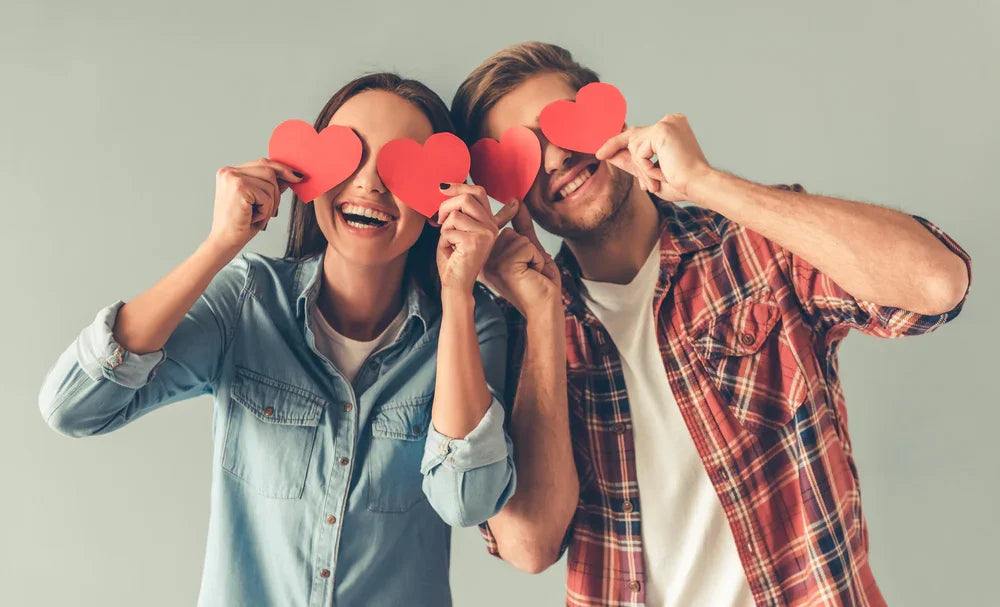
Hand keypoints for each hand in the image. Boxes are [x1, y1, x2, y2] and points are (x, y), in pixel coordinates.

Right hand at [206, 158, 301, 256]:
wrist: (225, 241)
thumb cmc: (241, 224)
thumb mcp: (259, 201)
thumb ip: (271, 185)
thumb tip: (290, 175)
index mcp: (230, 172)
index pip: (262, 163)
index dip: (282, 170)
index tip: (297, 177)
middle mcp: (229, 171)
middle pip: (269, 170)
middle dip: (276, 193)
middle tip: (269, 211)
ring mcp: (232, 177)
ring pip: (270, 184)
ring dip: (270, 204)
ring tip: (256, 215)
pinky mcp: (239, 187)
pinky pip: (267, 196)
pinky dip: (265, 210)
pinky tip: (252, 217)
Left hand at [435, 183, 518, 294]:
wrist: (456, 285)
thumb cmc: (453, 259)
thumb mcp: (457, 230)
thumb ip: (459, 212)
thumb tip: (446, 187)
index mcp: (489, 222)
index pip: (478, 192)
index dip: (459, 186)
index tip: (442, 188)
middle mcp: (491, 227)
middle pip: (466, 198)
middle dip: (445, 206)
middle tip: (438, 220)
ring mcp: (486, 234)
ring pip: (456, 214)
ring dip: (445, 227)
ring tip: (448, 241)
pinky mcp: (475, 242)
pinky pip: (449, 230)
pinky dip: (443, 240)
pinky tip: (451, 251)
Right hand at [481, 200, 561, 316]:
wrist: (545, 307)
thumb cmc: (538, 283)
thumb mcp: (530, 250)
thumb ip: (522, 227)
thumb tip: (518, 202)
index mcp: (486, 259)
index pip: (499, 231)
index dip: (516, 241)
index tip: (521, 262)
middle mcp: (484, 262)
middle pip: (509, 232)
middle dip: (527, 249)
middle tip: (528, 270)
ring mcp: (492, 263)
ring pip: (518, 238)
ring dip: (533, 254)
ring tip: (530, 273)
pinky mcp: (504, 265)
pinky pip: (526, 245)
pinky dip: (536, 258)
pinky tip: (532, 275)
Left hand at [595, 113, 713, 201]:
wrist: (698, 185)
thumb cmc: (680, 182)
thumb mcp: (649, 170)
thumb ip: (631, 160)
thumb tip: (608, 153)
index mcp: (673, 127)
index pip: (640, 133)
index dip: (620, 141)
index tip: (603, 149)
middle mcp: (671, 120)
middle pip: (633, 134)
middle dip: (614, 145)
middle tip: (599, 155)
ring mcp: (666, 123)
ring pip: (634, 145)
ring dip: (641, 168)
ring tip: (656, 180)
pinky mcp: (661, 131)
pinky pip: (639, 151)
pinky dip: (645, 166)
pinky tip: (660, 171)